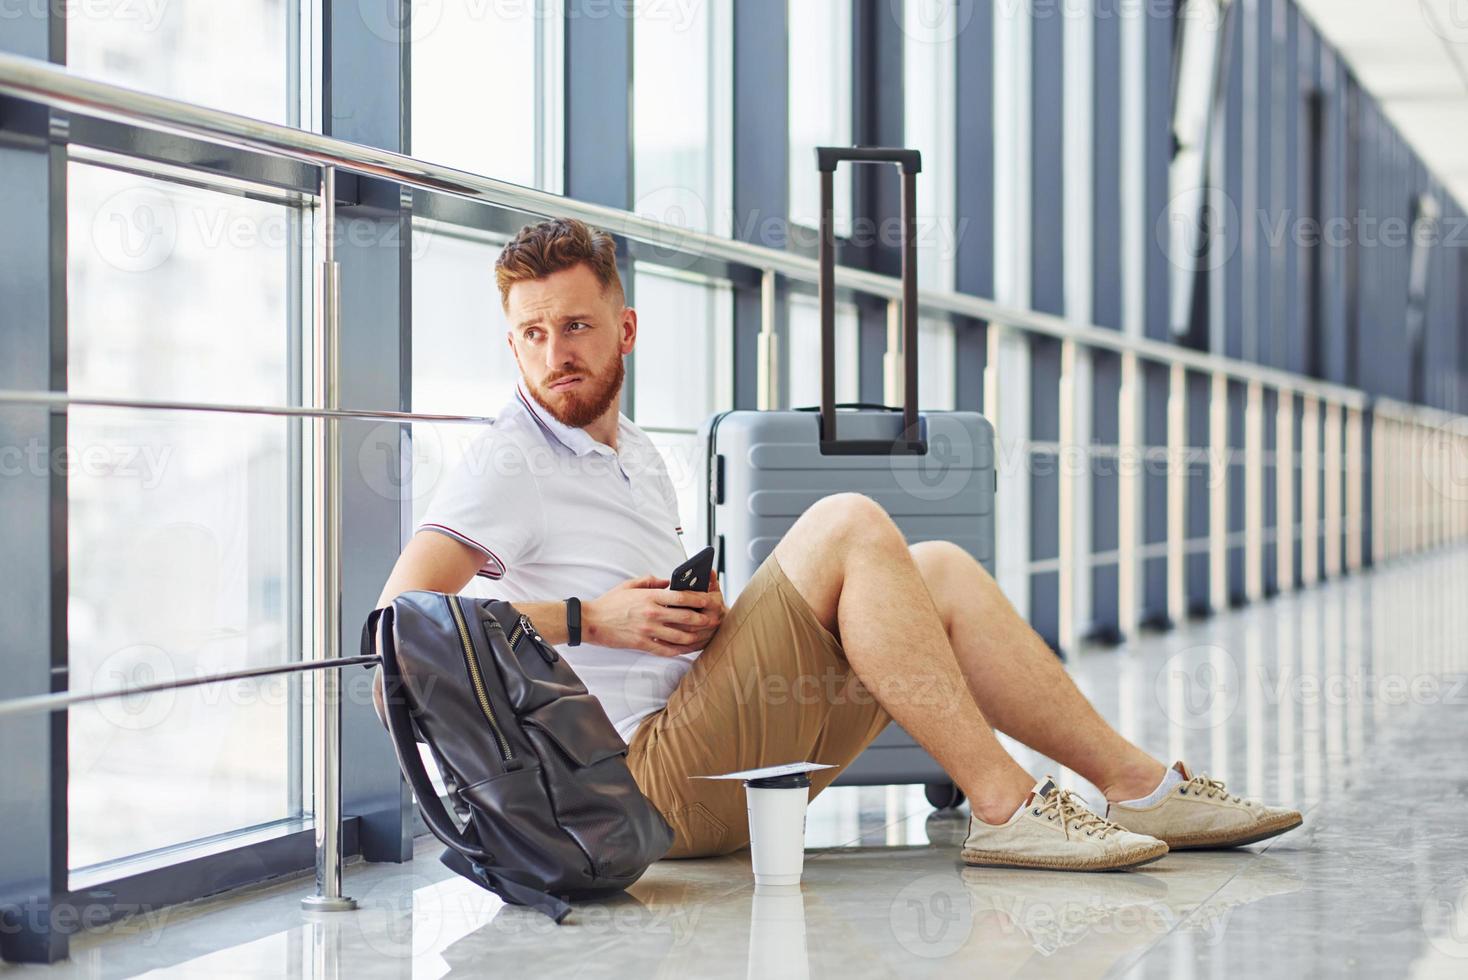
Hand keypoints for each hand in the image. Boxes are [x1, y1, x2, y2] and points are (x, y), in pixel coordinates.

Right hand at [586, 571, 726, 656]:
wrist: (591, 621)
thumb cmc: (610, 603)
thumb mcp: (630, 585)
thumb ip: (651, 582)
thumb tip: (668, 582)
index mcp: (650, 597)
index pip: (682, 597)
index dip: (699, 599)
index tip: (708, 600)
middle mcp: (652, 614)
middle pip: (686, 618)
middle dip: (703, 619)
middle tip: (712, 619)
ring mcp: (648, 631)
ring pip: (680, 636)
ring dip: (696, 636)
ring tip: (704, 635)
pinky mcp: (642, 645)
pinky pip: (667, 650)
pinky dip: (680, 650)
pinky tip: (688, 648)